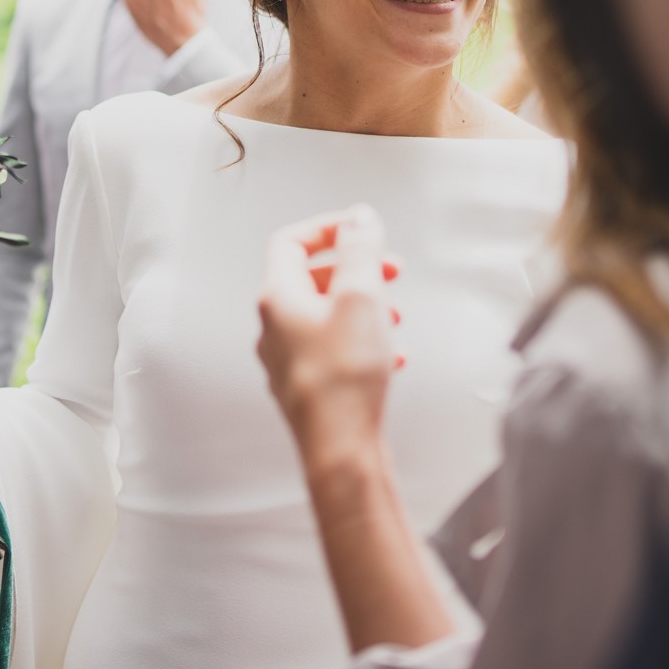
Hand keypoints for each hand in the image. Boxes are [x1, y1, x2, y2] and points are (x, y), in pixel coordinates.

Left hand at [256, 206, 403, 473]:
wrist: (340, 451)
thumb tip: (359, 217)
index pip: (291, 242)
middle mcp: (274, 328)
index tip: (360, 229)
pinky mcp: (307, 387)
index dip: (327, 229)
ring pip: (324, 315)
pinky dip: (362, 340)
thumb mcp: (360, 298)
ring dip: (361, 306)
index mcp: (278, 299)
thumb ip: (361, 251)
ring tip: (393, 315)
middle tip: (389, 270)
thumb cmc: (344, 380)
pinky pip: (333, 349)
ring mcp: (288, 360)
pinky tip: (392, 356)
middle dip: (354, 269)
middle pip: (310, 279)